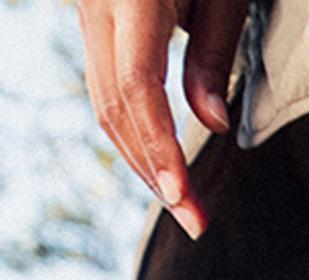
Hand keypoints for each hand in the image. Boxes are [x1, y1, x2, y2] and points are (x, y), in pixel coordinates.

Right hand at [77, 0, 250, 239]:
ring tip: (183, 204)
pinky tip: (161, 164)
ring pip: (103, 101)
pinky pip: (107, 85)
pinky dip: (133, 130)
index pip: (136, 87)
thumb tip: (209, 125)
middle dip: (152, 170)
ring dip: (141, 158)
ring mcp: (89, 14)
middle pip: (113, 105)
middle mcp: (97, 8)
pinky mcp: (96, 22)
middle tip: (195, 222)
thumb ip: (212, 55)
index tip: (182, 197)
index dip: (158, 147)